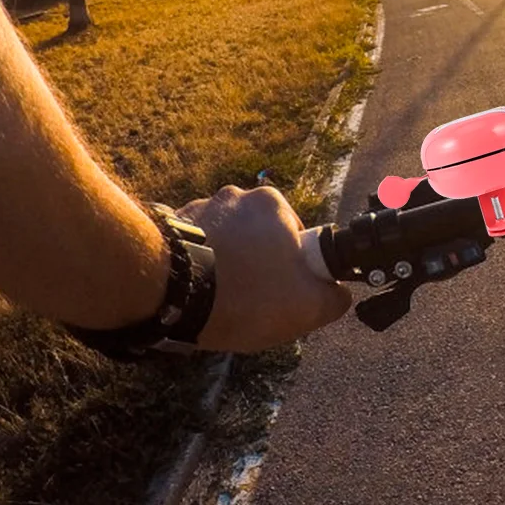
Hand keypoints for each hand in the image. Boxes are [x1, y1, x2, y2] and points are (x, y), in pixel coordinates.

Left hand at [176, 185, 351, 352]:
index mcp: (273, 204)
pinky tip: (195, 292)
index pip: (296, 236)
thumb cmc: (244, 296)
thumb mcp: (306, 307)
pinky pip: (195, 246)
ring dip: (226, 262)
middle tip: (250, 299)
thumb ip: (334, 298)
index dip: (293, 267)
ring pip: (226, 240)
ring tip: (217, 299)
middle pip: (260, 236)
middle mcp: (236, 197)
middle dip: (258, 263)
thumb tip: (339, 293)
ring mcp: (199, 207)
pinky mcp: (169, 225)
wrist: (166, 295)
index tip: (281, 291)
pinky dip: (198, 265)